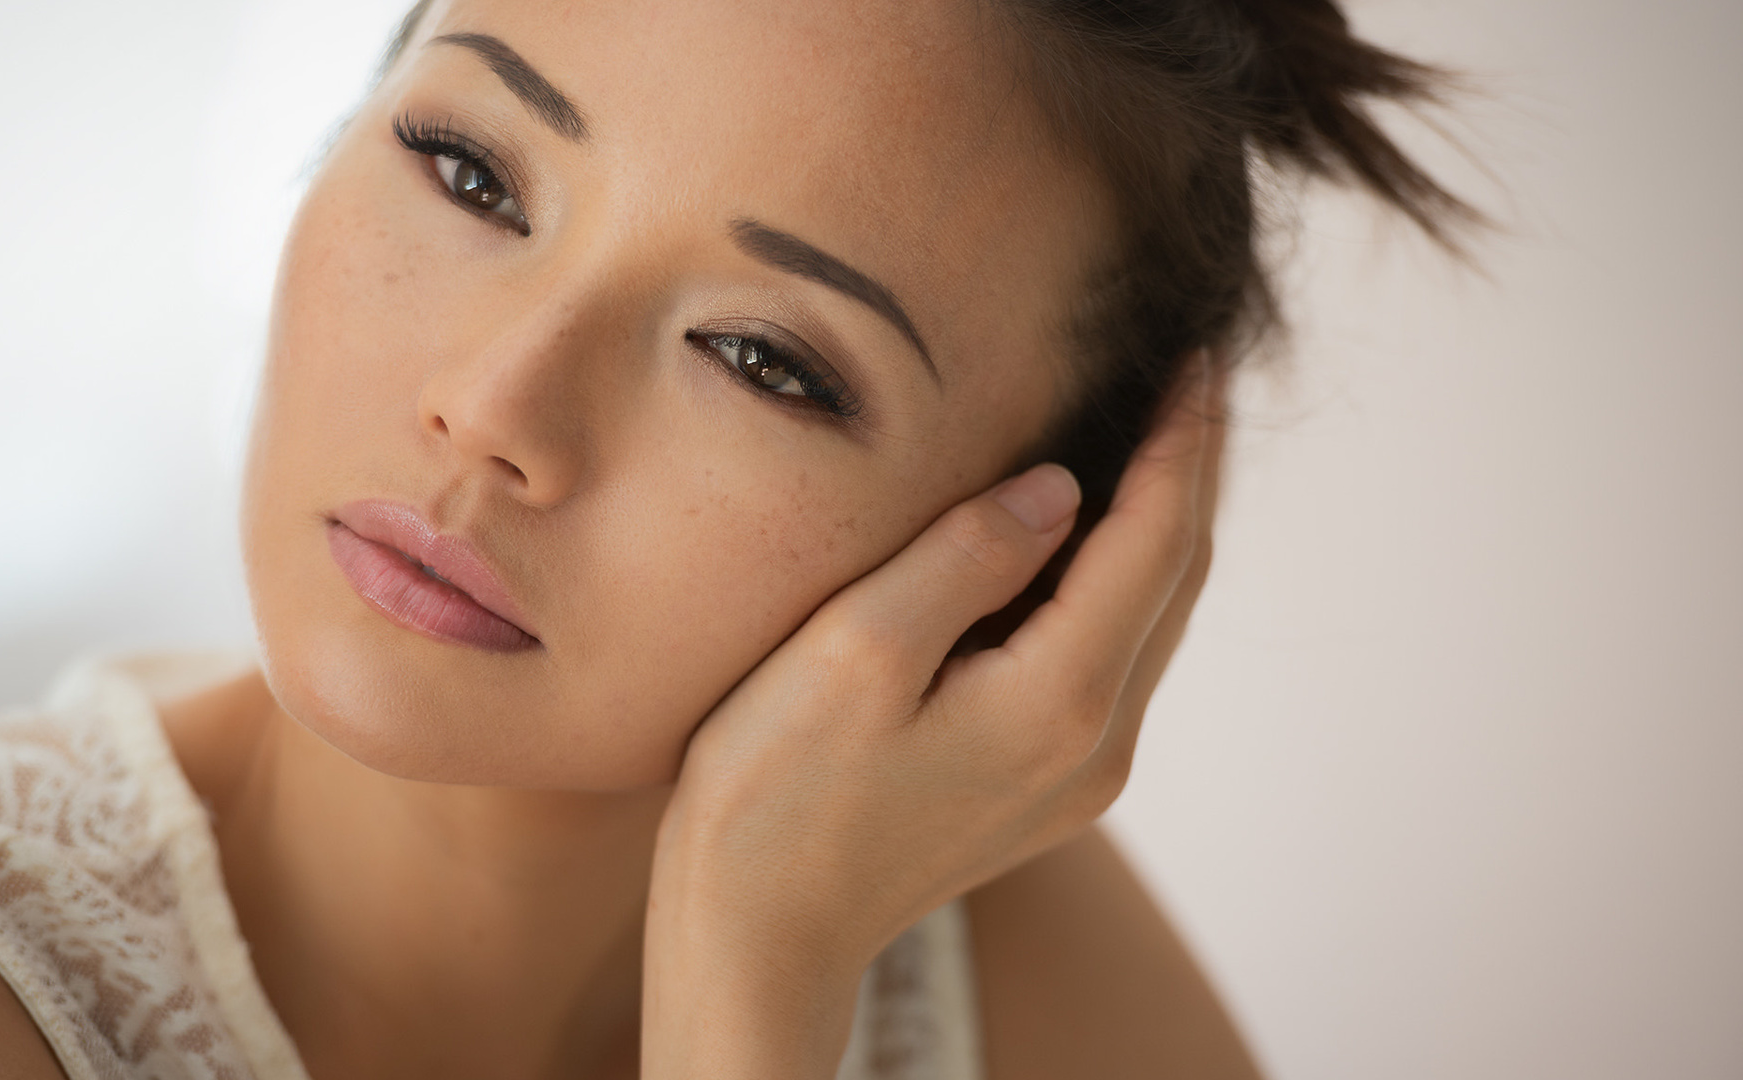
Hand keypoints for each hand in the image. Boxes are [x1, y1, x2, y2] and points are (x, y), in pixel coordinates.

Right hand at [643, 355, 1226, 1077]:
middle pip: (1177, 578)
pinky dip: (1117, 583)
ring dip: (1160, 526)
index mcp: (1058, 700)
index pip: (1156, 538)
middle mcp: (1096, 744)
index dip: (1183, 440)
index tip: (1196, 355)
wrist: (758, 935)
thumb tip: (1058, 485)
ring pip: (1152, 620)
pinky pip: (1112, 659)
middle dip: (1190, 470)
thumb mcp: (853, 651)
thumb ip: (966, 556)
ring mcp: (1079, 775)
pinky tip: (1084, 539)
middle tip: (1187, 375)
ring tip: (1152, 436)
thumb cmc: (775, 796)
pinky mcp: (1047, 786)